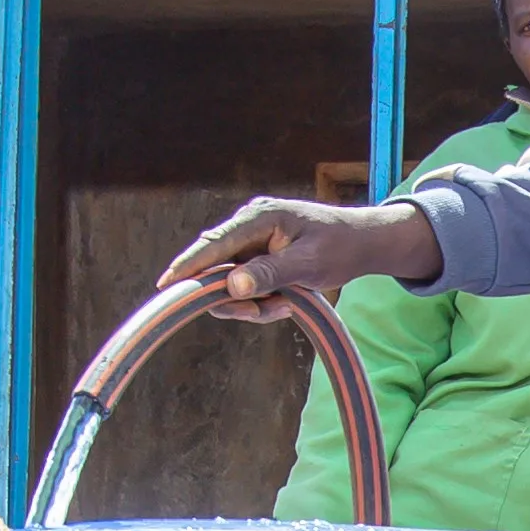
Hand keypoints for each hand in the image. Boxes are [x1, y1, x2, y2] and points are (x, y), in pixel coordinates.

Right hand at [155, 195, 437, 307]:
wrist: (363, 244)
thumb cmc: (339, 247)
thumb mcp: (307, 264)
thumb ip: (269, 273)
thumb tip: (231, 286)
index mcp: (258, 217)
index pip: (214, 244)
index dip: (188, 266)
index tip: (166, 285)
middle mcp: (249, 227)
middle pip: (217, 269)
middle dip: (236, 298)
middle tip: (263, 313)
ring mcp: (252, 243)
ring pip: (231, 285)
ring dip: (253, 304)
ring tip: (287, 306)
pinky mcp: (258, 259)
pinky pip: (246, 287)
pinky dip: (263, 302)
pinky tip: (287, 303)